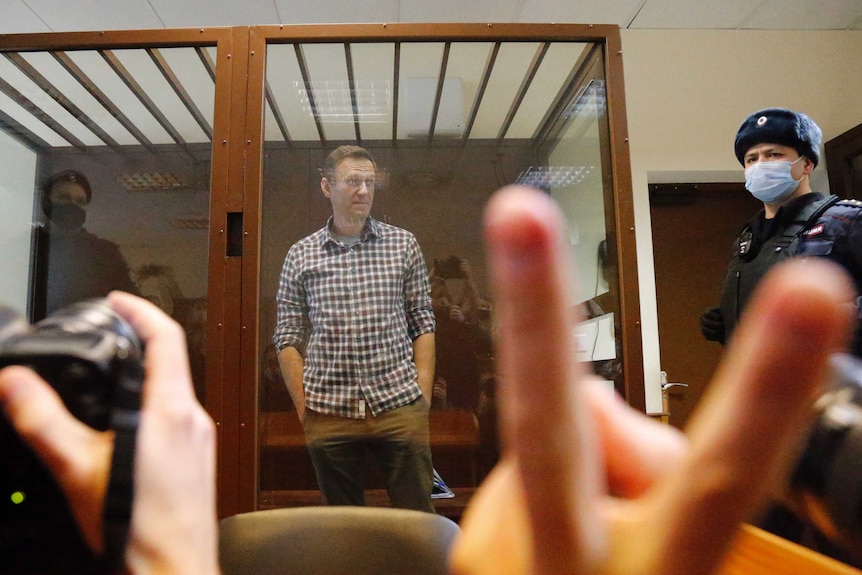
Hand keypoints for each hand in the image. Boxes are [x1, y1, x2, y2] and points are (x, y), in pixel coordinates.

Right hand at [0, 292, 217, 574]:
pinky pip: (176, 417)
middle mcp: (194, 420)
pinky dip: (152, 404)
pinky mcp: (198, 461)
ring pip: (174, 390)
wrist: (173, 571)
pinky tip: (127, 424)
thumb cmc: (140, 531)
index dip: (140, 310)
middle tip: (110, 330)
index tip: (117, 300)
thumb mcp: (78, 470)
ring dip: (145, 374)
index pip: (166, 337)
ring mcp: (200, 441)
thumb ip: (44, 421)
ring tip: (112, 371)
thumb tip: (16, 383)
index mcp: (172, 410)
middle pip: (172, 361)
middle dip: (139, 341)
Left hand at [450, 186, 852, 574]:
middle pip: (547, 433)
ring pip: (543, 451)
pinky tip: (576, 540)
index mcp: (656, 572)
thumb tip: (588, 389)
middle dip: (534, 317)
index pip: (717, 473)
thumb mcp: (678, 547)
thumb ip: (648, 467)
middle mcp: (566, 566)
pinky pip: (521, 488)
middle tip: (518, 211)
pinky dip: (556, 497)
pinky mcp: (478, 554)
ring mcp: (505, 561)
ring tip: (608, 533)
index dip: (771, 383)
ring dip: (583, 473)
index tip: (816, 291)